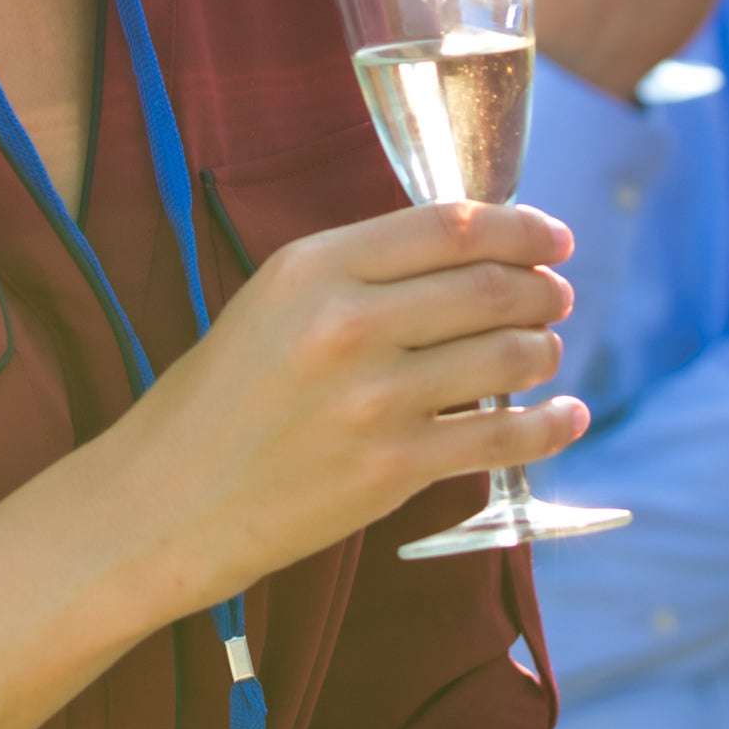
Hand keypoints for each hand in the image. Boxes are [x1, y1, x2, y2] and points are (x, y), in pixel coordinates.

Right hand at [102, 200, 589, 614]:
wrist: (164, 502)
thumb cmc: (216, 402)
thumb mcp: (272, 302)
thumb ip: (359, 272)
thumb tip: (467, 255)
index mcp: (314, 266)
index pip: (451, 226)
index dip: (522, 227)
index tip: (553, 237)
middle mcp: (348, 322)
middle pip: (491, 287)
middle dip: (543, 290)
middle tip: (556, 297)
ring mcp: (374, 399)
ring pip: (507, 357)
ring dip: (544, 351)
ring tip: (545, 354)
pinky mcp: (392, 468)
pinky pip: (502, 439)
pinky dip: (550, 426)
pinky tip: (565, 417)